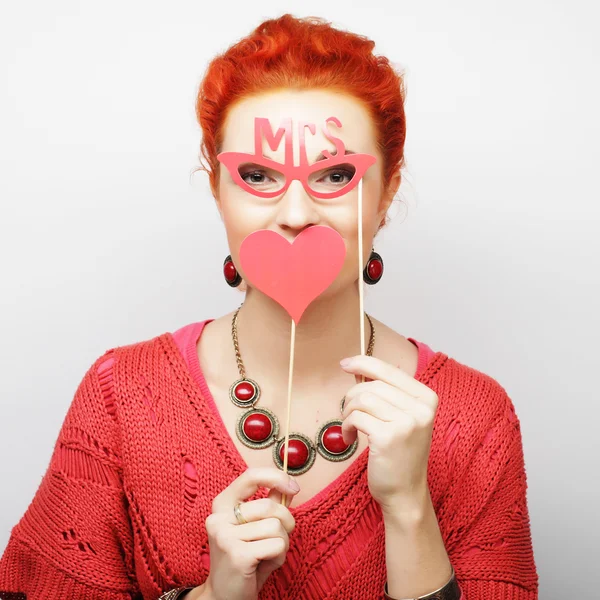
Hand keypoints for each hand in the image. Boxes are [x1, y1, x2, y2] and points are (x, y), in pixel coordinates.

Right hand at [203, 467, 300, 599]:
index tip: (293, 487)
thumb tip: (287, 487)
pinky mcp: (237, 554)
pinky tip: (264, 565)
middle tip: (279, 539)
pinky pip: (277, 545)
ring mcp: (225, 536)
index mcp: (222, 504)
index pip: (251, 476)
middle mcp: (219, 517)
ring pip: (275, 526)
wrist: (224, 597)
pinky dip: (279, 557)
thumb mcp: (256, 528)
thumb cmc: (244, 559)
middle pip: (269, 506)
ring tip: (266, 555)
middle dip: (285, 522)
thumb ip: (270, 505)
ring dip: (282, 543)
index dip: (276, 477)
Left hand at [339, 355, 438, 516]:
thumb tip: (357, 368)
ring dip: (348, 412)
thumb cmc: (399, 454)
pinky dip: (346, 426)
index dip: (363, 363)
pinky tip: (350, 438)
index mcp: (427, 398)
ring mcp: (406, 423)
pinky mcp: (388, 437)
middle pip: (372, 385)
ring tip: (350, 427)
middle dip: (352, 396)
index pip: (389, 370)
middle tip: (348, 413)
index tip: (345, 364)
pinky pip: (356, 417)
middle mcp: (421, 408)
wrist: (405, 493)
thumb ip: (387, 393)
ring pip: (362, 399)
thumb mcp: (402, 417)